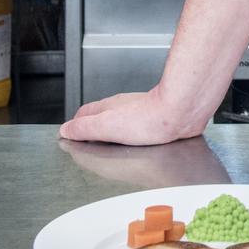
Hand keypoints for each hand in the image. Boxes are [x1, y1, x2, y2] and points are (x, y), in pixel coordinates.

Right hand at [58, 88, 204, 145]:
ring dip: (112, 129)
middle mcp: (124, 107)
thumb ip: (84, 129)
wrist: (182, 113)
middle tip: (85, 138)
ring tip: (106, 141)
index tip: (69, 133)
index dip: (75, 124)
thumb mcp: (106, 126)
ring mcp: (142, 112)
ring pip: (121, 119)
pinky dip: (131, 133)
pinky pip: (139, 126)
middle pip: (102, 115)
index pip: (85, 114)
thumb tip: (66, 130)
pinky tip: (135, 142)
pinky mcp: (158, 120)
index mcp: (109, 108)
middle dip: (92, 126)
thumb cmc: (149, 118)